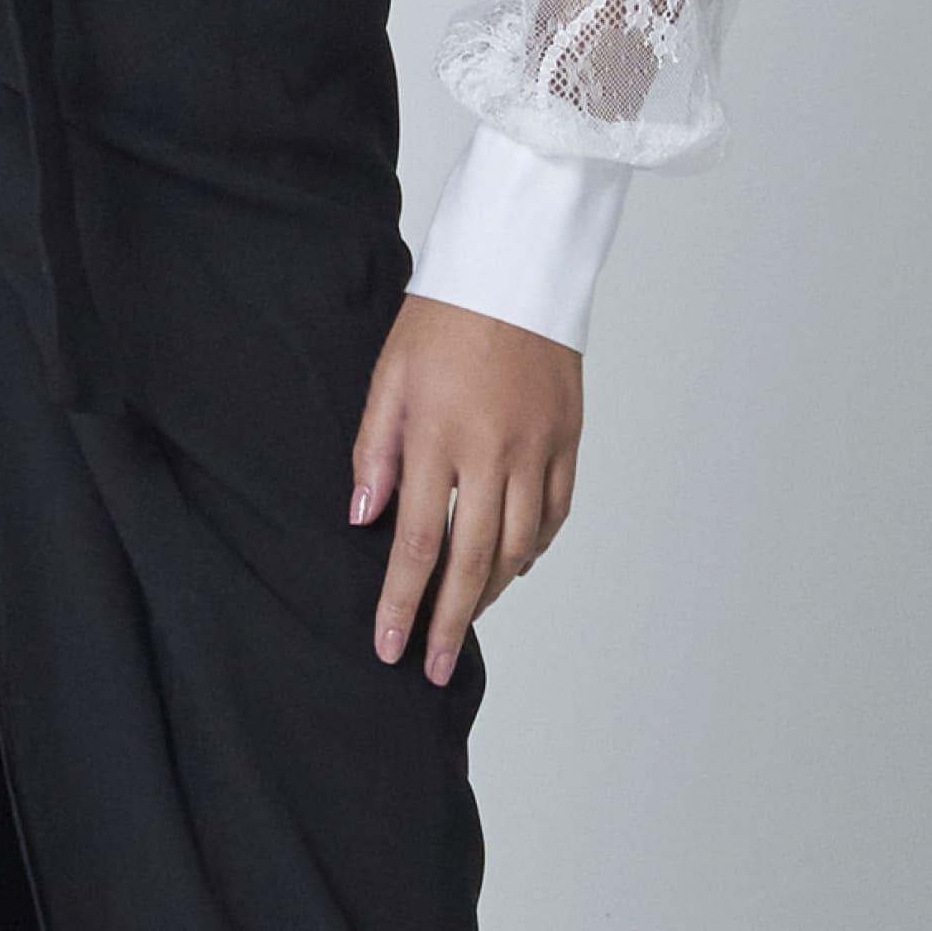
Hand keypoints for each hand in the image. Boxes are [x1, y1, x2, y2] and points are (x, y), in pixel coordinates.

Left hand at [349, 294, 583, 682]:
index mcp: (438, 436)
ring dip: (490, 590)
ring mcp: (536, 448)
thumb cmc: (443, 315)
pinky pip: (554, 514)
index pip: (414, 544)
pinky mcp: (568, 439)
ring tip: (464, 615)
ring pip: (518, 546)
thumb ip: (375, 449)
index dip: (401, 603)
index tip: (389, 647)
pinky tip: (514, 564)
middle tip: (432, 666)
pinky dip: (533, 548)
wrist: (516, 265)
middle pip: (471, 561)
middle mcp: (491, 452)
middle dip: (447, 622)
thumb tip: (363, 516)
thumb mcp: (389, 374)